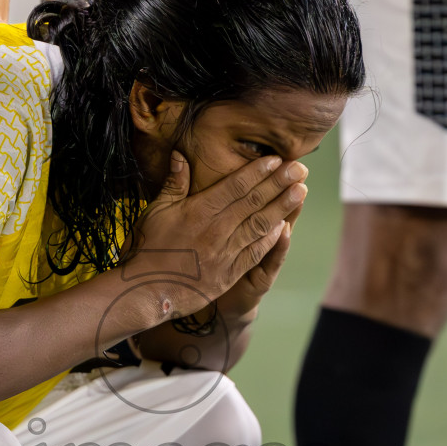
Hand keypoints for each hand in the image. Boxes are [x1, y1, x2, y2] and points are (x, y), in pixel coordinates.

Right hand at [128, 153, 307, 314]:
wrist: (145, 290)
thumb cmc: (147, 249)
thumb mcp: (155, 211)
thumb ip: (173, 183)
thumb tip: (180, 155)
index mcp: (199, 211)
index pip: (236, 186)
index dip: (258, 172)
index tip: (277, 160)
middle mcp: (217, 229)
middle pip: (254, 202)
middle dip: (279, 183)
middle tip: (300, 168)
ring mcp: (225, 253)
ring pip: (260, 225)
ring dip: (283, 207)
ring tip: (301, 192)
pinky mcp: (228, 273)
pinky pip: (255, 253)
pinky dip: (271, 240)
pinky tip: (285, 227)